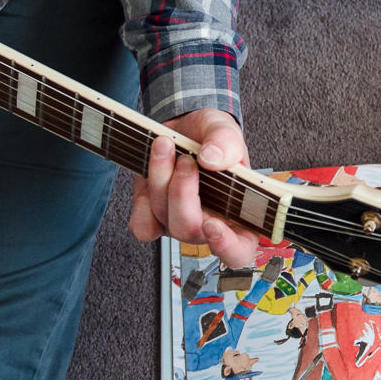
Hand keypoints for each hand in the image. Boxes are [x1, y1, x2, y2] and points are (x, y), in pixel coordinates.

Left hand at [127, 108, 259, 267]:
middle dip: (183, 193)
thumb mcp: (226, 131)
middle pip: (191, 231)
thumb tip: (212, 159)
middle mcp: (208, 225)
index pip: (238, 249)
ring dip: (161, 180)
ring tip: (166, 146)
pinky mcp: (153, 218)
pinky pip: (142, 225)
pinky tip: (148, 175)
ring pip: (164, 220)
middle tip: (187, 160)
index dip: (225, 245)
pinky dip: (141, 201)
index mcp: (238, 215)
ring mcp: (179, 223)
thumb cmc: (212, 138)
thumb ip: (226, 143)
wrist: (184, 129)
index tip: (213, 224)